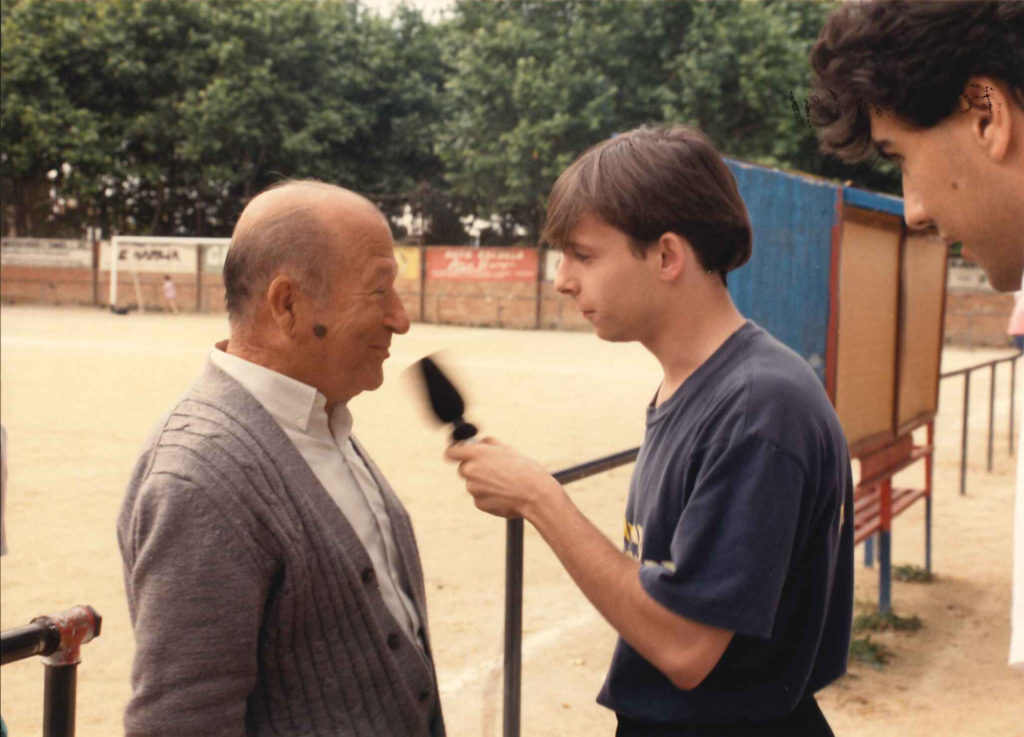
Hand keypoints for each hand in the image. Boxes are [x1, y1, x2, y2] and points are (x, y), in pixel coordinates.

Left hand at [444, 438, 561, 518]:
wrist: (535, 494)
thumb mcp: (508, 449)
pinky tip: (504, 494)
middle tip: (492, 471)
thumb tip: (481, 442)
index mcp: (476, 454)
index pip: (451, 452)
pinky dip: (488, 496)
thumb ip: (489, 443)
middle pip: (462, 469)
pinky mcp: (479, 503)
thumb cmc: (525, 469)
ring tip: (504, 484)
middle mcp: (471, 470)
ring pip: (473, 484)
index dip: (455, 453)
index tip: (459, 454)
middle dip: (473, 469)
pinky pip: (479, 498)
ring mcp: (473, 489)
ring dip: (483, 484)